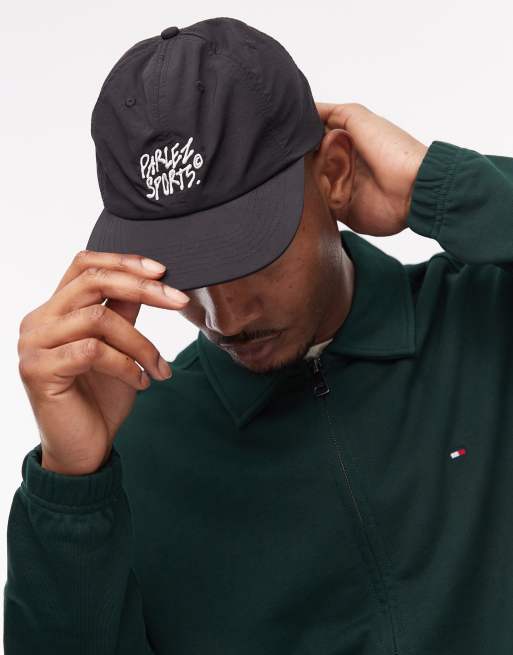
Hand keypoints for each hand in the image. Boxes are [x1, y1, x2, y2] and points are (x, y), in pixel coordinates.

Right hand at [17, 251, 189, 474]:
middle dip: (143, 288)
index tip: (162, 270)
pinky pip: (93, 351)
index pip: (84, 264)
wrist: (84, 449)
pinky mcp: (39, 370)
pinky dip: (126, 365)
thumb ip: (124, 314)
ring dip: (141, 343)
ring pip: (98, 318)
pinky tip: (141, 383)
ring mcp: (34, 345)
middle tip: (179, 301)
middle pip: (92, 281)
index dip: (123, 260)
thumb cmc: (101, 398)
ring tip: (159, 368)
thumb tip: (150, 280)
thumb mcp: (120, 348)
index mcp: (55, 310)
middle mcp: (38, 321)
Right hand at [315, 102, 428, 235]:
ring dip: (316, 178)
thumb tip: (308, 109)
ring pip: (312, 184)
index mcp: (347, 144)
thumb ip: (333, 112)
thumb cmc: (393, 151)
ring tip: (333, 173)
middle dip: (310, 159)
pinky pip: (320, 206)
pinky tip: (331, 191)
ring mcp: (342, 189)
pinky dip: (320, 199)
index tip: (302, 135)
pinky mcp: (343, 211)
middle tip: (322, 155)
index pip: (315, 140)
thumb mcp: (360, 118)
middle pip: (310, 163)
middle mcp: (343, 166)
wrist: (413, 189)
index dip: (307, 138)